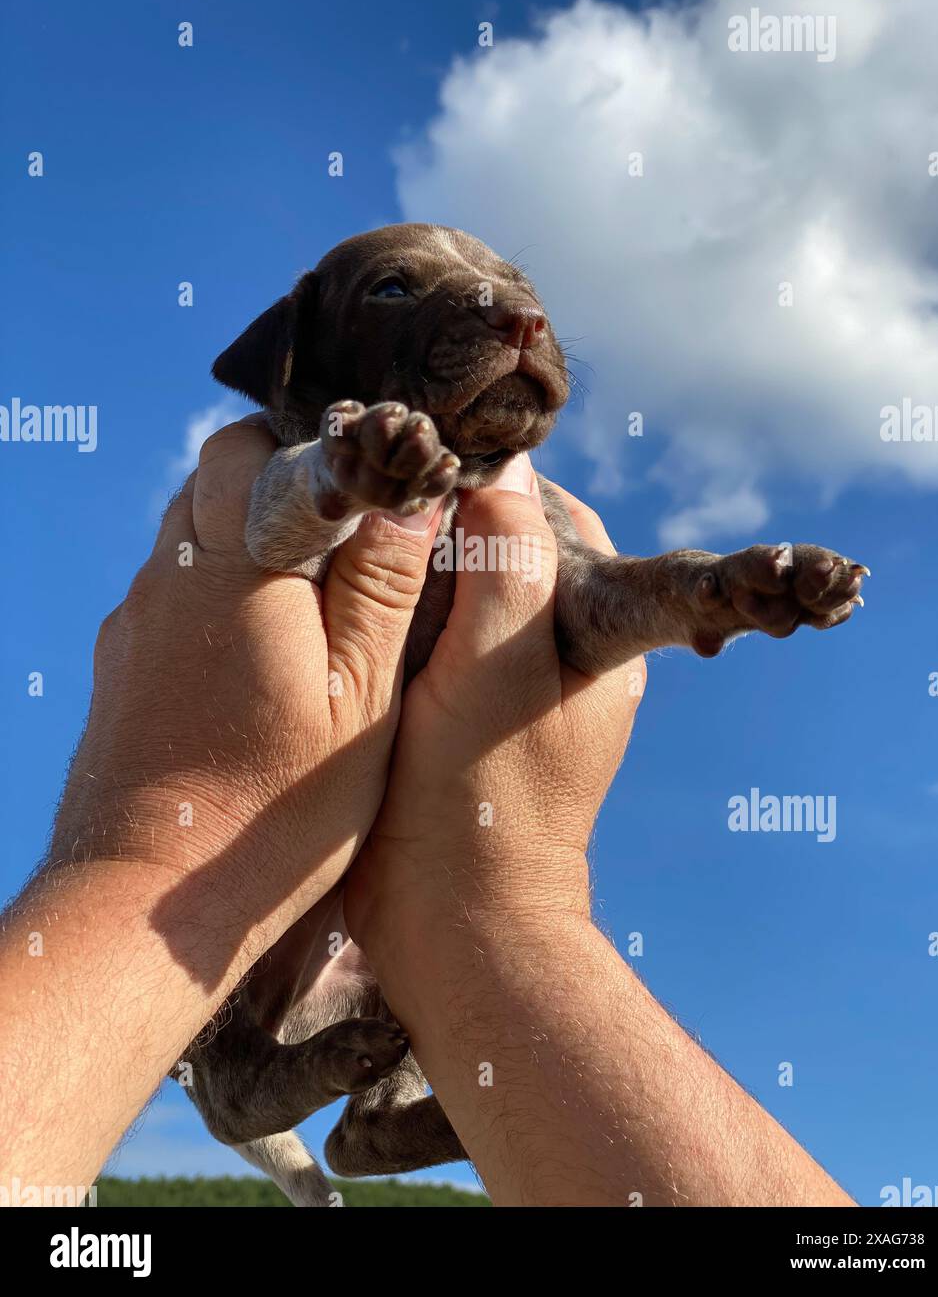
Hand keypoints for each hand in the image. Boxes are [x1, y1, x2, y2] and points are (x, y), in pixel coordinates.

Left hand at [52, 417, 445, 980]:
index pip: (251, 446)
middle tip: (348, 532)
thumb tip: (410, 493)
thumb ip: (384, 587)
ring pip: (185, 536)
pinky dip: (213, 596)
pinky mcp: (118, 669)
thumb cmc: (277, 810)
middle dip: (277, 482)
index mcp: (234, 572)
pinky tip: (258, 658)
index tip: (368, 472)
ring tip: (312, 600)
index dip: (310, 442)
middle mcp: (166, 580)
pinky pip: (167, 596)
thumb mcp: (361, 700)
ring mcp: (132, 625)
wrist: (148, 904)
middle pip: (210, 480)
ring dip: (245, 541)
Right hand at [342, 459, 850, 1208]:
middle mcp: (557, 655)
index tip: (431, 462)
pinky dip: (397, 613)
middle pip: (508, 548)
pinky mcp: (455, 722)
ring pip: (464, 590)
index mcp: (595, 634)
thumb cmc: (481, 800)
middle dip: (453, 517)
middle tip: (381, 495)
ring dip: (418, 564)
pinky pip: (429, 639)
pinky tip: (348, 600)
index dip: (499, 482)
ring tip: (357, 535)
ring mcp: (504, 690)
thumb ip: (507, 562)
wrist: (453, 930)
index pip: (558, 520)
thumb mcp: (497, 666)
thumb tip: (499, 468)